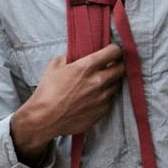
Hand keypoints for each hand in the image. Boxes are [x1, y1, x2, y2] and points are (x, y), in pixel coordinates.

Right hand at [11, 43, 124, 163]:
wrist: (45, 118)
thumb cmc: (47, 92)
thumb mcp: (54, 66)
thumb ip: (69, 57)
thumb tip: (77, 56)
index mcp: (86, 67)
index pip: (114, 52)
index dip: (114, 49)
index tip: (112, 51)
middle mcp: (98, 81)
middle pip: (121, 68)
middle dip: (118, 64)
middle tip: (111, 65)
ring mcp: (102, 98)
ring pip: (117, 84)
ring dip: (112, 81)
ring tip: (101, 82)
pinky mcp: (102, 111)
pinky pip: (110, 100)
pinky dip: (105, 96)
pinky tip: (95, 96)